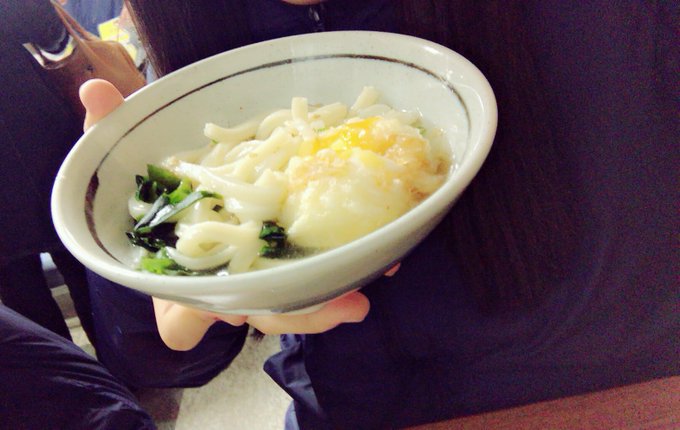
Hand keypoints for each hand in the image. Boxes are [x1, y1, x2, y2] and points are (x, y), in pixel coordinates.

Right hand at [79, 79, 372, 350]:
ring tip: (365, 294)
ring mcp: (267, 277)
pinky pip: (325, 276)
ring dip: (332, 301)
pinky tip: (382, 257)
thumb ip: (112, 134)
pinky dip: (352, 268)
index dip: (187, 322)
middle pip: (259, 315)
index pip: (178, 315)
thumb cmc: (167, 191)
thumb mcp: (131, 161)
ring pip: (298, 305)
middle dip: (297, 315)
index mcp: (183, 277)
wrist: (205, 192)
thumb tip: (96, 90)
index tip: (195, 323)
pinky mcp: (297, 260)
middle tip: (340, 307)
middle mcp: (229, 287)